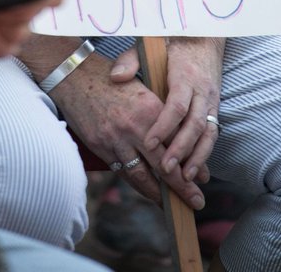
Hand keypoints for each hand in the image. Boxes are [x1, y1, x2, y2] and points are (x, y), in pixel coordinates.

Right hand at [49, 51, 205, 210]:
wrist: (76, 76)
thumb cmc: (112, 79)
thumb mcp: (141, 87)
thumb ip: (159, 112)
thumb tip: (179, 137)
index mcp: (150, 108)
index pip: (176, 143)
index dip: (191, 163)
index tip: (204, 177)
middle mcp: (134, 127)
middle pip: (163, 165)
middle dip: (182, 188)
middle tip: (197, 201)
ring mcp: (116, 139)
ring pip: (141, 175)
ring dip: (158, 194)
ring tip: (171, 205)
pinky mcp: (100, 147)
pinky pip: (122, 172)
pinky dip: (136, 183)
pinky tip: (145, 190)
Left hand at [111, 38, 224, 183]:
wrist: (203, 39)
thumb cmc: (170, 45)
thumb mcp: (148, 45)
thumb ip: (130, 60)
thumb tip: (115, 77)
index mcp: (184, 75)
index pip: (177, 104)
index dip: (164, 125)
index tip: (149, 143)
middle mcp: (201, 90)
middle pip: (195, 124)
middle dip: (181, 149)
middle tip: (165, 169)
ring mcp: (211, 101)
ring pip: (208, 133)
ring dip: (197, 157)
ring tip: (184, 179)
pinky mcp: (214, 109)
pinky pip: (212, 134)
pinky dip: (205, 154)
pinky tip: (194, 170)